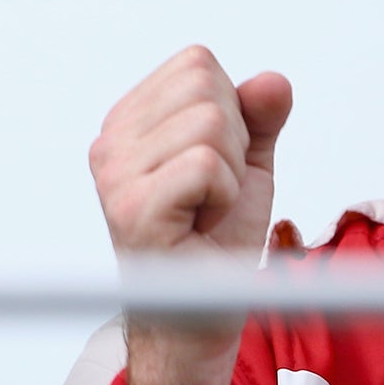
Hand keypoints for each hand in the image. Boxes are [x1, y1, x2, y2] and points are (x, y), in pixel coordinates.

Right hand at [88, 47, 291, 384]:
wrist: (198, 320)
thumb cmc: (214, 244)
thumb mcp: (247, 168)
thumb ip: (259, 119)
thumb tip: (273, 81)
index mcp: (129, 122)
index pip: (198, 64)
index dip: (231, 113)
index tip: (215, 169)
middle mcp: (111, 142)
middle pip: (205, 85)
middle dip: (234, 141)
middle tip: (214, 195)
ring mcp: (114, 174)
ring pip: (210, 123)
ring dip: (231, 173)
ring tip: (206, 212)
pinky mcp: (131, 207)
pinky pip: (207, 164)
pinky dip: (225, 196)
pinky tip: (202, 226)